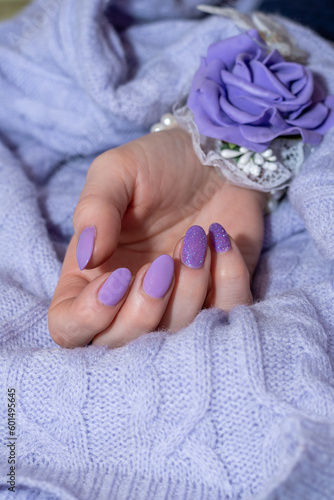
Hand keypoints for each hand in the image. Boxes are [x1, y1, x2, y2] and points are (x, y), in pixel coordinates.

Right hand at [48, 128, 264, 347]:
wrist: (214, 157)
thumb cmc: (158, 164)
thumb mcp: (116, 172)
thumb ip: (94, 211)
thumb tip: (89, 259)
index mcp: (93, 276)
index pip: (69, 328)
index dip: (89, 317)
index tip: (121, 276)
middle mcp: (130, 298)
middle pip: (122, 343)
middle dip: (146, 308)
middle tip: (164, 263)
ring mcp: (176, 302)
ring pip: (177, 335)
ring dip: (190, 287)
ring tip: (196, 240)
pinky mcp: (219, 296)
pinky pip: (226, 314)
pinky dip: (228, 278)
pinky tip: (221, 240)